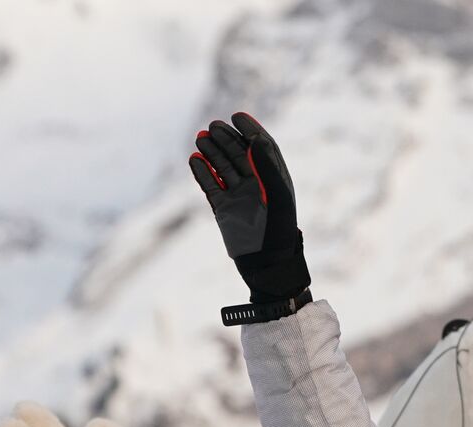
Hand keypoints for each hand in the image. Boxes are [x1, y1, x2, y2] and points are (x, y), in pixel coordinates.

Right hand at [189, 112, 309, 302]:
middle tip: (213, 126)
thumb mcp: (278, 196)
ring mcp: (237, 195)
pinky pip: (209, 185)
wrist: (266, 264)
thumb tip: (255, 140)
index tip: (238, 116)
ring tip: (201, 137)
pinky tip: (194, 159)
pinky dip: (201, 172)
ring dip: (212, 151)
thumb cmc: (278, 229)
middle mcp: (255, 184)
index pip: (261, 147)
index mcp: (273, 178)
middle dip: (226, 138)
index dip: (250, 130)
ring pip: (221, 167)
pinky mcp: (222, 208)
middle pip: (238, 153)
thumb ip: (268, 167)